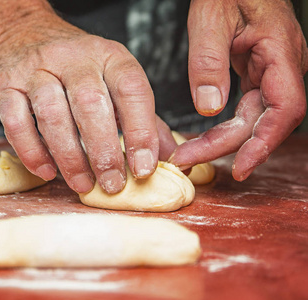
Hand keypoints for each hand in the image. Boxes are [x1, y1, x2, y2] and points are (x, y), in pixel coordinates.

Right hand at [0, 0, 167, 193]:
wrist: (21, 34)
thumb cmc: (75, 67)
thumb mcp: (113, 79)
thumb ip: (142, 116)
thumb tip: (168, 156)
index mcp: (109, 56)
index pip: (131, 89)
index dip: (141, 131)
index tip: (144, 167)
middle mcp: (73, 58)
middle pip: (90, 104)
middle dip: (103, 150)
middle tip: (112, 183)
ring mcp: (36, 69)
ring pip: (52, 114)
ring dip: (69, 156)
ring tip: (82, 184)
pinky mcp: (6, 83)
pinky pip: (15, 121)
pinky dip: (31, 151)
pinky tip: (47, 171)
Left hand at [170, 0, 307, 180]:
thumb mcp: (210, 19)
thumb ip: (209, 61)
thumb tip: (208, 107)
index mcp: (281, 52)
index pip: (285, 109)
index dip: (264, 143)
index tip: (240, 167)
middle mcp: (282, 67)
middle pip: (262, 120)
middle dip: (226, 145)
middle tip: (188, 158)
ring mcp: (271, 72)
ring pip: (253, 117)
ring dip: (223, 139)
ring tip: (190, 152)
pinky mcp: (257, 73)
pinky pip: (246, 107)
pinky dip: (226, 124)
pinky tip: (206, 135)